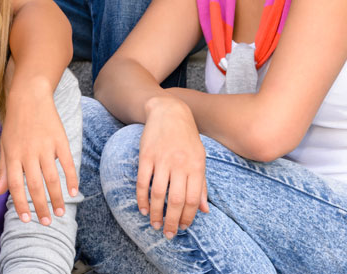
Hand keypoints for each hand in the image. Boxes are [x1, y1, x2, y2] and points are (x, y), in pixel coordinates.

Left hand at [0, 77, 78, 223]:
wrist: (29, 96)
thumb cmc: (15, 124)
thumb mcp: (5, 145)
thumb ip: (4, 170)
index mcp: (12, 155)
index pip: (16, 186)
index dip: (20, 204)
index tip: (27, 220)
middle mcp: (28, 152)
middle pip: (35, 186)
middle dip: (41, 207)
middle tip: (47, 223)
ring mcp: (45, 146)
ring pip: (52, 178)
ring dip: (56, 198)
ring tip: (60, 213)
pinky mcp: (59, 139)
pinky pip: (67, 163)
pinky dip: (71, 179)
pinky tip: (74, 192)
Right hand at [138, 96, 208, 239]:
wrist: (169, 112)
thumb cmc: (187, 138)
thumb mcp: (200, 159)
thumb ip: (201, 184)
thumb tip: (204, 211)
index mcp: (196, 167)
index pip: (193, 200)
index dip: (188, 218)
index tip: (183, 228)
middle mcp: (180, 165)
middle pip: (176, 200)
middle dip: (172, 221)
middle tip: (168, 234)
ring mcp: (162, 160)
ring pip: (158, 194)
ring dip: (155, 213)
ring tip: (154, 224)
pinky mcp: (146, 156)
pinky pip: (142, 181)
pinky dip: (142, 197)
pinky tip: (142, 208)